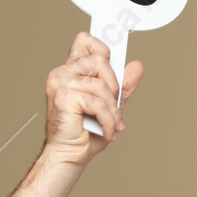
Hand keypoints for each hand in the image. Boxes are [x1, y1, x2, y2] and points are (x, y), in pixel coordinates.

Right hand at [43, 32, 143, 162]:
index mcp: (72, 70)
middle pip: (100, 61)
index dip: (101, 43)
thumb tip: (137, 66)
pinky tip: (106, 130)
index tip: (113, 50)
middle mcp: (63, 73)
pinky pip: (98, 102)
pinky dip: (108, 120)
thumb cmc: (85, 133)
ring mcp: (60, 84)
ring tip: (110, 123)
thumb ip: (123, 86)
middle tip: (113, 106)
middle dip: (114, 86)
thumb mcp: (111, 106)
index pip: (86, 41)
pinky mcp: (63, 98)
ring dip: (113, 109)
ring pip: (101, 85)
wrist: (70, 155)